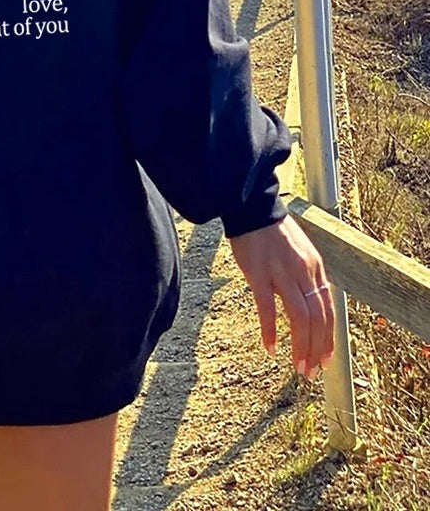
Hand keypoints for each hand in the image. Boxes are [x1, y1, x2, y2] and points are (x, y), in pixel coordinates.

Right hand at [228, 215, 334, 377]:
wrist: (251, 207)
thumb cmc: (271, 230)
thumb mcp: (299, 251)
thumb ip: (306, 275)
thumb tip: (311, 301)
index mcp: (314, 267)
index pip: (328, 309)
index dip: (328, 337)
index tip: (326, 359)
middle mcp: (303, 272)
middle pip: (318, 318)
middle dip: (317, 348)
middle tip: (312, 371)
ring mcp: (281, 273)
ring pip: (300, 317)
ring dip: (302, 346)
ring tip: (299, 366)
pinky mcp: (258, 273)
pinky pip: (267, 307)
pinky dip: (270, 330)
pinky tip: (271, 347)